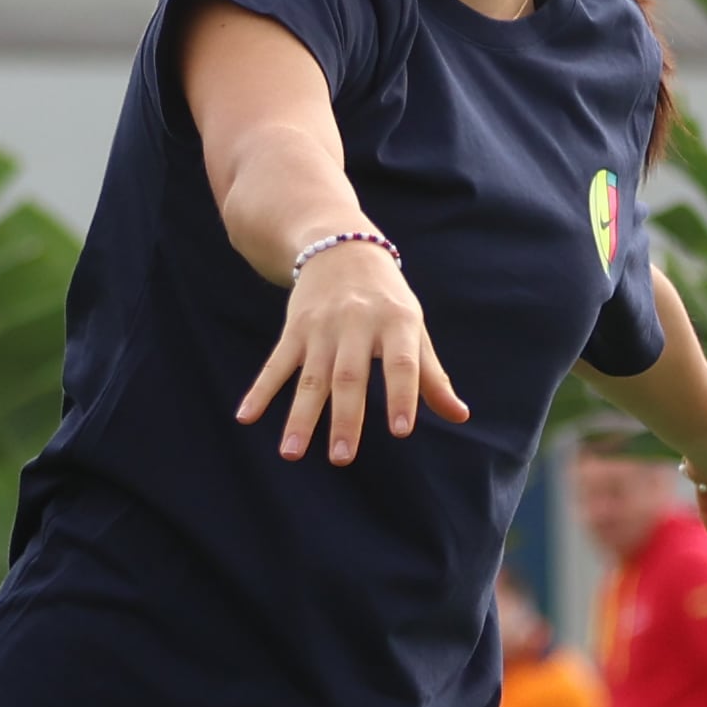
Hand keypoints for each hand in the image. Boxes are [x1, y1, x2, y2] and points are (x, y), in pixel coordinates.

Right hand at [234, 239, 463, 468]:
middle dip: (345, 419)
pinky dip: (260, 391)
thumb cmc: (387, 299)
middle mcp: (357, 324)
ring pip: (310, 377)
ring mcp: (322, 327)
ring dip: (299, 417)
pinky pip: (275, 364)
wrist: (340, 246)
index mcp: (396, 323)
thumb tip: (460, 416)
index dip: (402, 396)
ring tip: (291, 454)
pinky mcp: (294, 328)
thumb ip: (432, 375)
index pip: (401, 364)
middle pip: (349, 377)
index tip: (401, 431)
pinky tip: (246, 417)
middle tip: (341, 459)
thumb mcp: (414, 328)